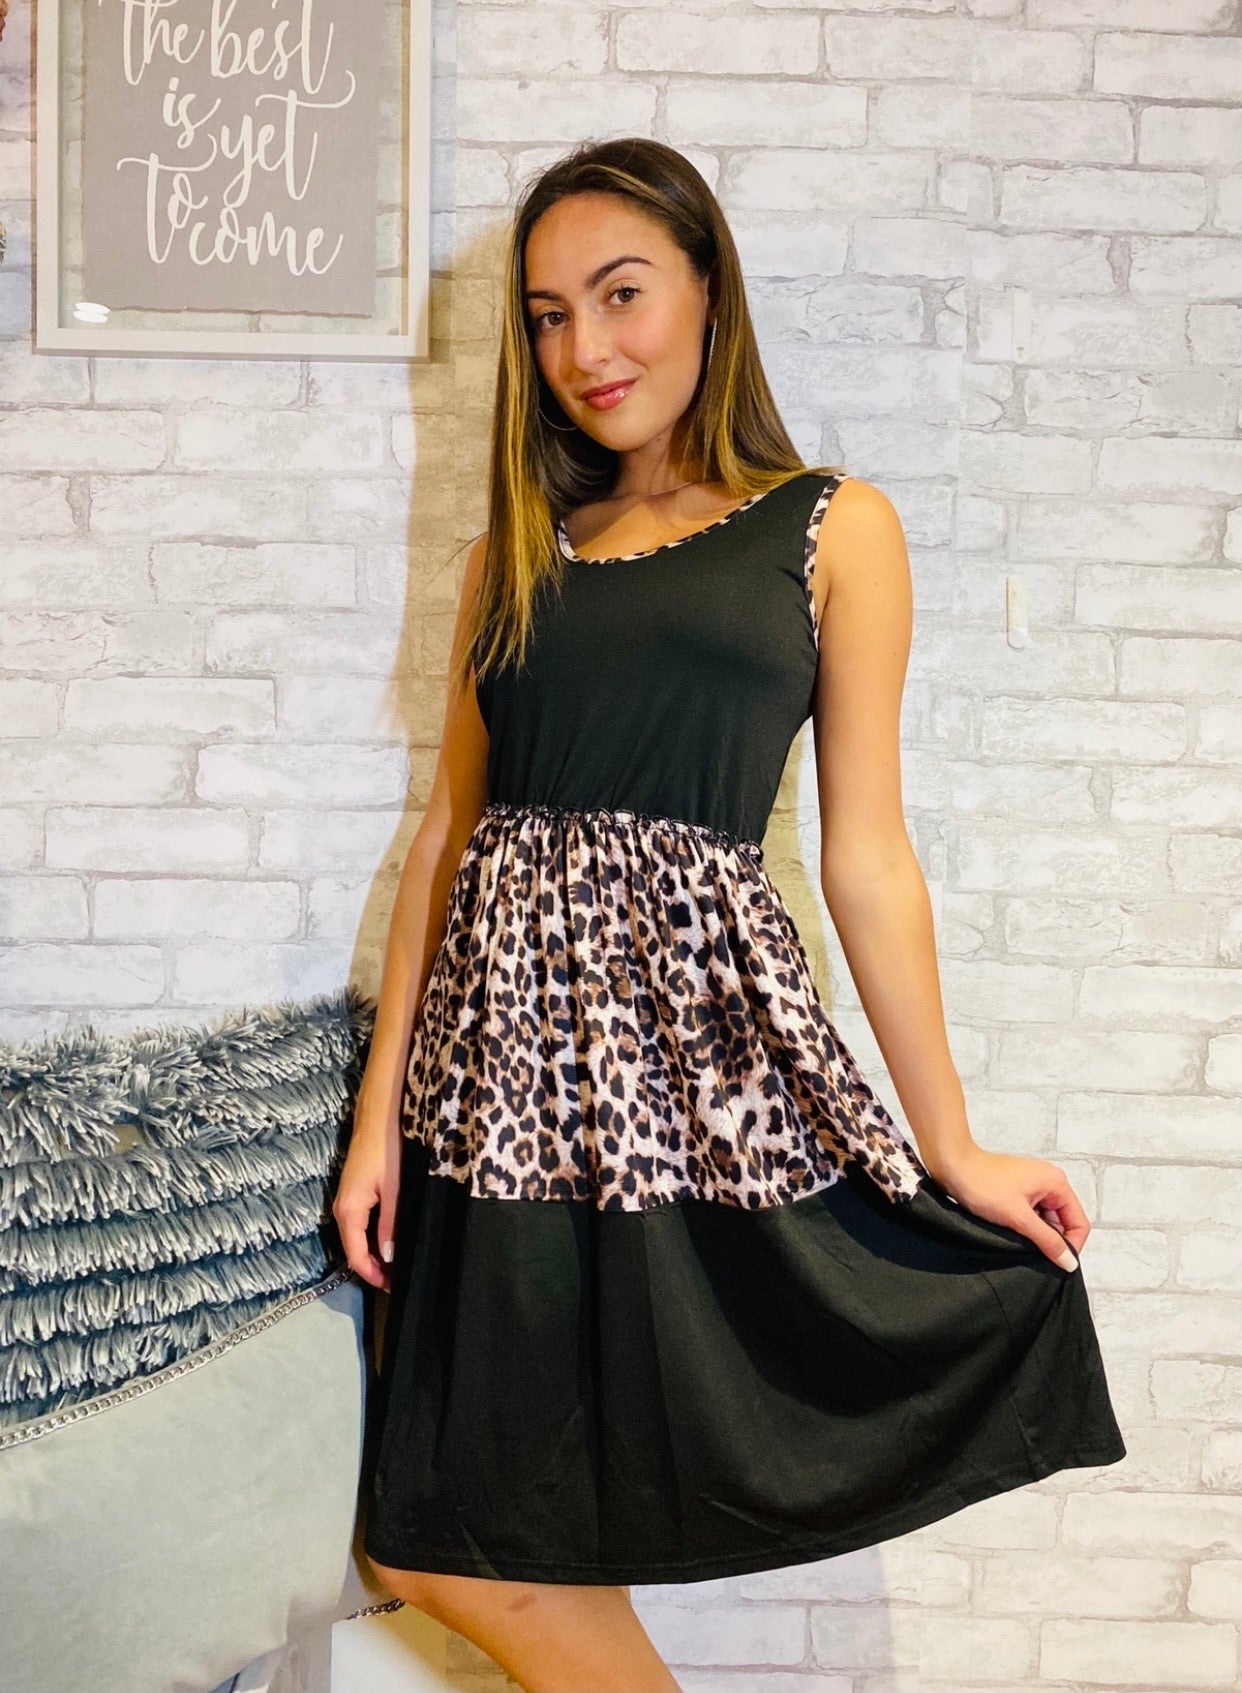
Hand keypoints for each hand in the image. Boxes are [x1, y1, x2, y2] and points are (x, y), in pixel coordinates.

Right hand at [332, 1103, 401, 1291]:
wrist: (379, 1114)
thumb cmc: (388, 1147)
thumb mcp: (395, 1188)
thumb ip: (391, 1223)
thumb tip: (388, 1258)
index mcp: (349, 1210)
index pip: (355, 1256)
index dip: (373, 1276)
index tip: (395, 1288)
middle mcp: (342, 1208)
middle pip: (355, 1248)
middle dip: (376, 1267)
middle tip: (403, 1280)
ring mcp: (347, 1199)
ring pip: (359, 1236)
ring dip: (376, 1252)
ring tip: (401, 1264)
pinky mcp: (356, 1191)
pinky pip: (362, 1223)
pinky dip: (375, 1236)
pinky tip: (393, 1239)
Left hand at [928, 1145, 1087, 1271]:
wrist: (951, 1166)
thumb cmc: (982, 1183)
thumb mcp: (1019, 1218)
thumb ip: (1047, 1241)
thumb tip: (1069, 1261)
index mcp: (1057, 1183)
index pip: (1079, 1222)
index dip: (1071, 1245)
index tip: (1056, 1262)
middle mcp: (1048, 1182)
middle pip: (1063, 1222)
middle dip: (1051, 1240)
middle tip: (1032, 1252)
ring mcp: (1032, 1187)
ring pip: (1045, 1221)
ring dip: (1035, 1234)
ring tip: (1017, 1239)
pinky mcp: (1017, 1192)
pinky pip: (1031, 1216)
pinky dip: (1024, 1227)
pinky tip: (1011, 1232)